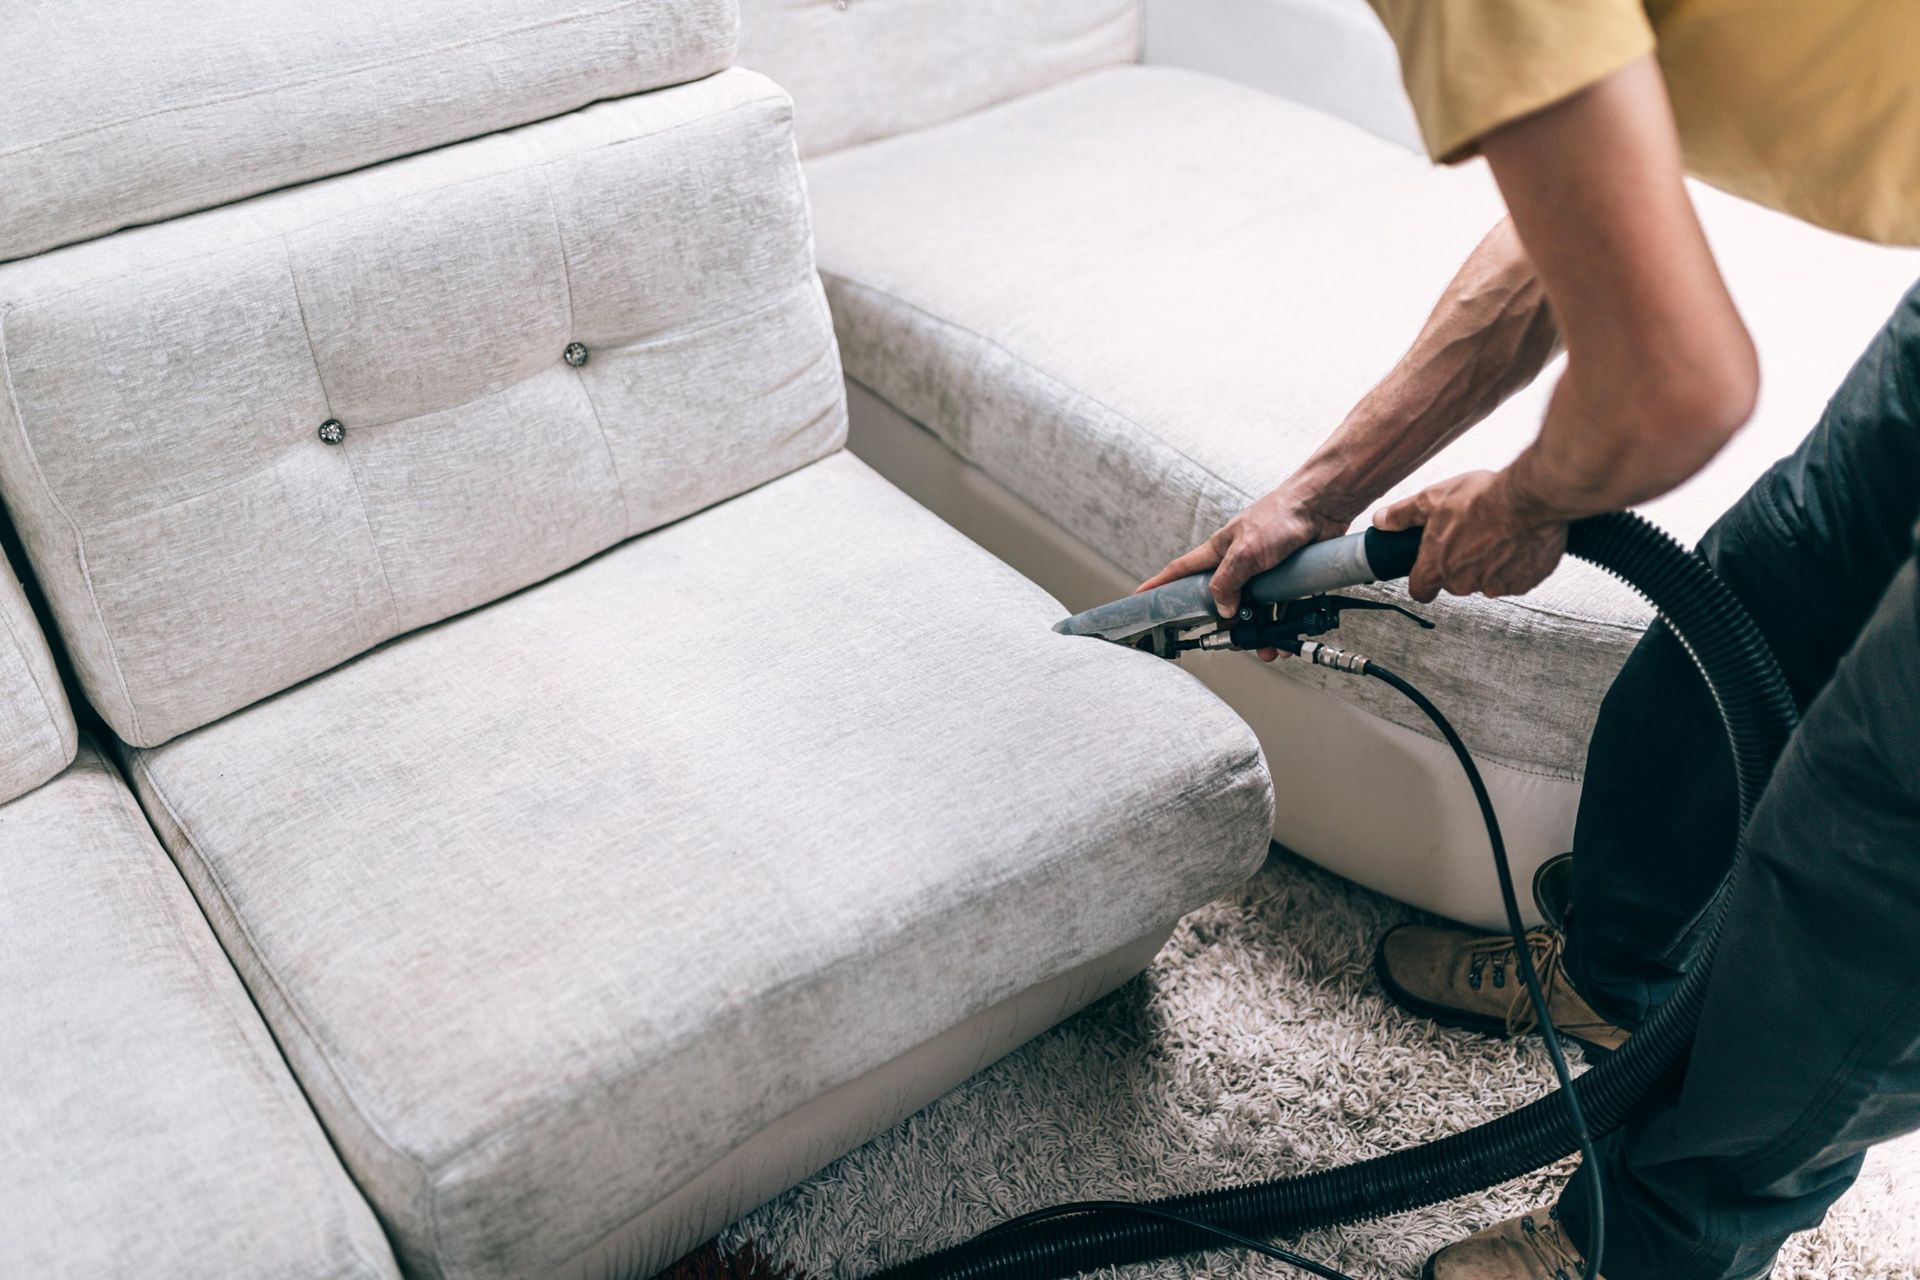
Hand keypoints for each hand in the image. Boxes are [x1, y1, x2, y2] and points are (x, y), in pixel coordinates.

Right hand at [1137, 483, 1353, 660]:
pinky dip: (1283, 624)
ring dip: (1260, 631)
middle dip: (1224, 624)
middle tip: (1228, 641)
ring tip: (1267, 647)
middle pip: (1221, 600)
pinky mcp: (1286, 578)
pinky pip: (1280, 608)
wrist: (1323, 506)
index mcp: (1219, 551)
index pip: (1181, 570)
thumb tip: (1221, 609)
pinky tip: (1287, 636)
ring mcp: (1263, 571)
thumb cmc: (1282, 515)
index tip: (1143, 598)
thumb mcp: (1246, 551)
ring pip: (1253, 609)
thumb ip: (1228, 582)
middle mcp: (1238, 563)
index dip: (1160, 584)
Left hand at [1373, 469, 1566, 603]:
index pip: (1420, 590)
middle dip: (1459, 562)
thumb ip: (1404, 514)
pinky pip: (1513, 577)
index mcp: (1438, 567)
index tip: (1426, 572)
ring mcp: (1495, 585)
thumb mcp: (1433, 498)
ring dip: (1488, 562)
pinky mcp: (1523, 583)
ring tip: (1495, 533)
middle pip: (1454, 581)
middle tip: (1469, 534)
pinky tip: (1515, 540)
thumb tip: (1382, 520)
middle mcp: (1464, 583)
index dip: (1422, 581)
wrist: (1531, 499)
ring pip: (1485, 579)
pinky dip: (1514, 563)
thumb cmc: (1485, 498)